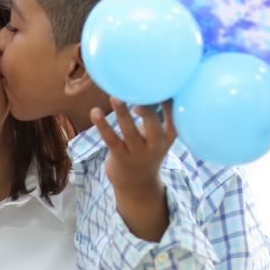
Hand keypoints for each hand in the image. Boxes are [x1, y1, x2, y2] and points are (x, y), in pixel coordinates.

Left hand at [92, 98, 174, 241]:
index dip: (166, 101)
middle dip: (147, 110)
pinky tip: (95, 112)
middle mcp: (156, 144)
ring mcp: (138, 152)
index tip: (157, 86)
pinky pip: (110, 139)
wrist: (137, 183)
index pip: (174, 116)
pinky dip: (102, 125)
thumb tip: (141, 86)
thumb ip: (153, 111)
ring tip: (113, 97)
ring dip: (122, 113)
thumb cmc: (147, 147)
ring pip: (130, 131)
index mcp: (170, 134)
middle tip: (138, 92)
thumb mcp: (159, 132)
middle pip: (154, 127)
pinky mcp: (120, 156)